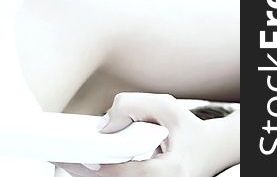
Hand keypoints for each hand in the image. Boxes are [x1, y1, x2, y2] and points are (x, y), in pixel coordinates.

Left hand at [56, 93, 224, 176]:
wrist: (212, 150)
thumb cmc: (189, 129)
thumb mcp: (165, 106)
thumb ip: (132, 105)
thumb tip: (103, 125)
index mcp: (171, 172)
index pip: (125, 174)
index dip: (97, 167)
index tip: (72, 158)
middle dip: (87, 173)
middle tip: (63, 159)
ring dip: (94, 174)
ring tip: (71, 160)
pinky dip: (105, 173)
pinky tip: (88, 164)